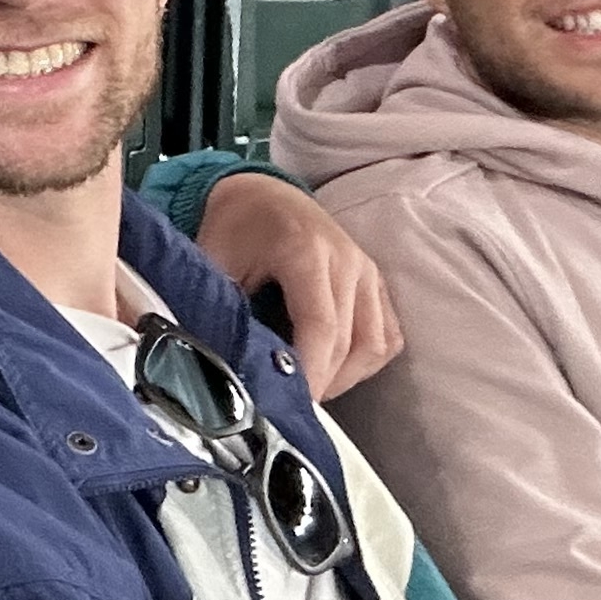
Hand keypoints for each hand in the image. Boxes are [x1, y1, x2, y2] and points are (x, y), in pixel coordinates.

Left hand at [193, 173, 402, 395]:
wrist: (261, 193)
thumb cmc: (234, 227)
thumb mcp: (213, 261)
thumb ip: (220, 310)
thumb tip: (223, 367)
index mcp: (305, 251)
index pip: (321, 327)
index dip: (310, 374)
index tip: (289, 407)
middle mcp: (346, 260)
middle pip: (349, 343)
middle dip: (320, 383)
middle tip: (287, 407)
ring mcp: (368, 270)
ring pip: (375, 344)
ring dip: (346, 377)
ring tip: (308, 390)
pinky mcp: (377, 282)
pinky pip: (387, 336)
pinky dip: (365, 362)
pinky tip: (332, 370)